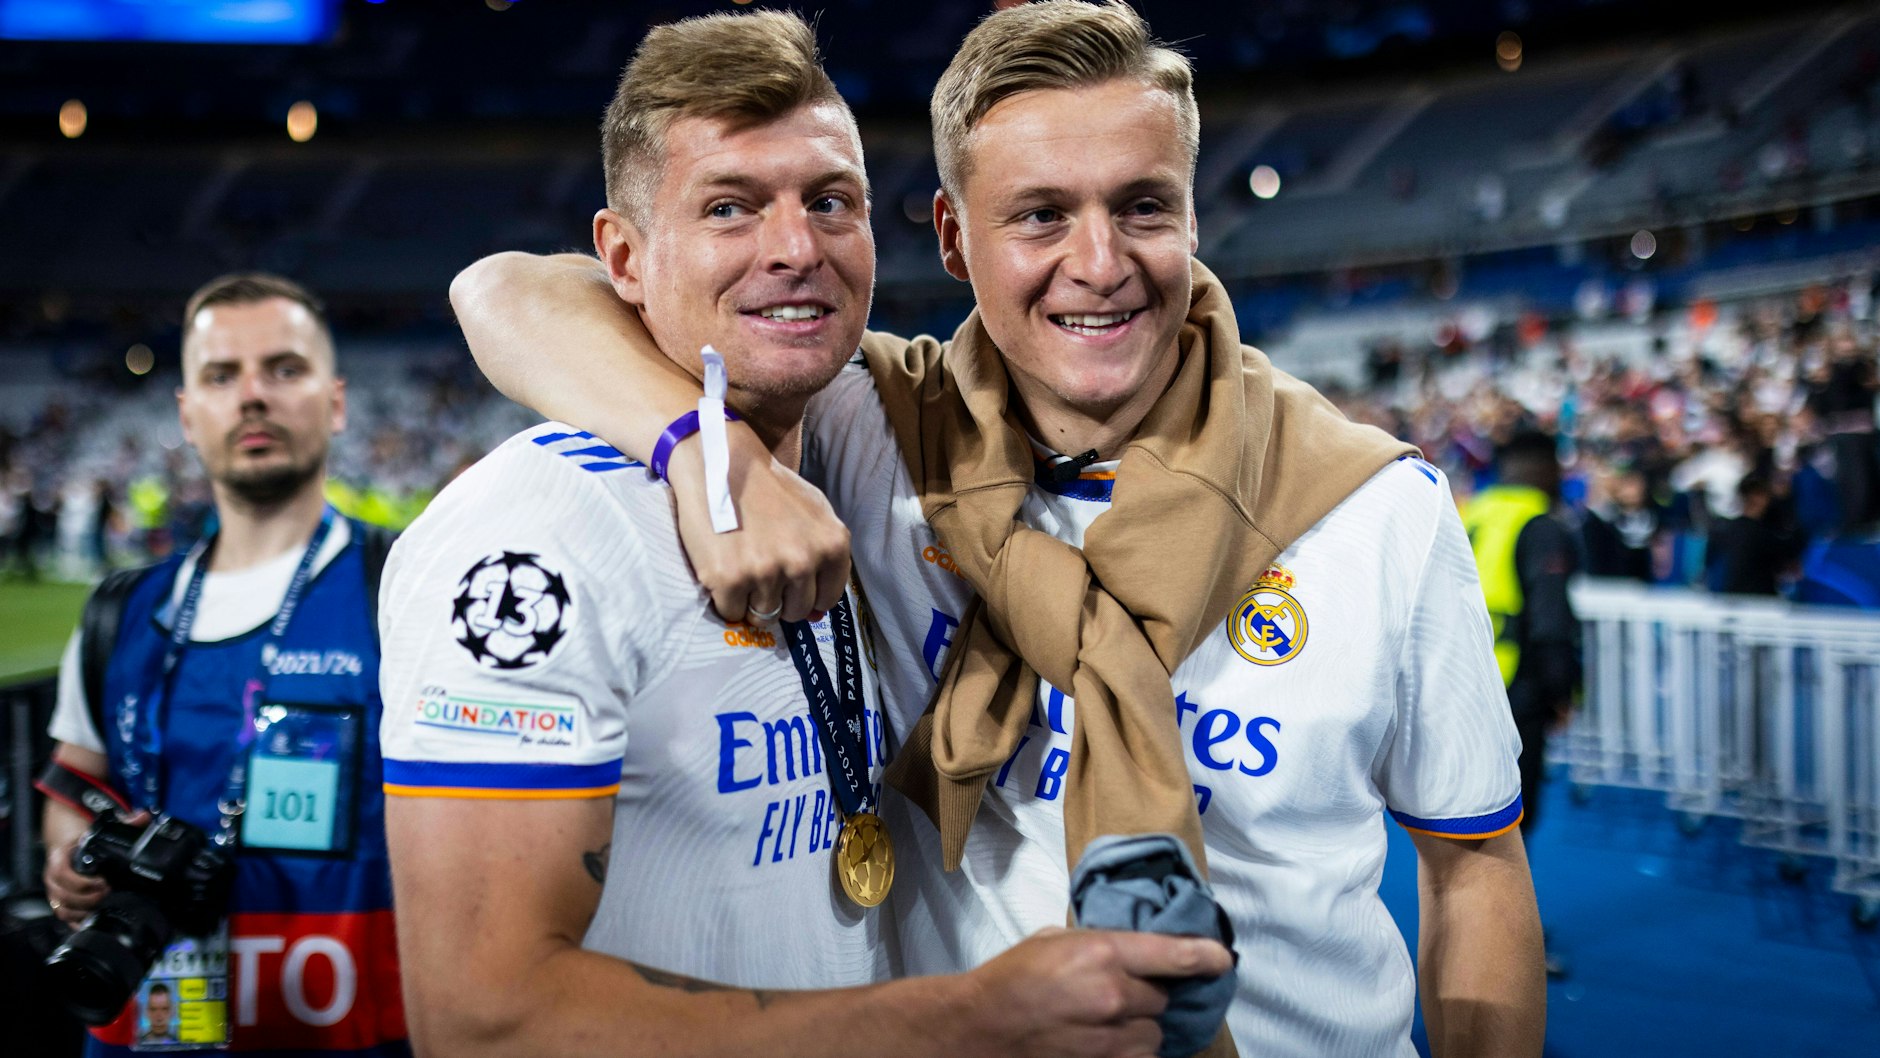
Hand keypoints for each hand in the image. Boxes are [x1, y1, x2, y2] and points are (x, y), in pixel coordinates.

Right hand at [42, 808, 147, 926]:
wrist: (67, 846)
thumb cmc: (84, 840)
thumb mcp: (99, 828)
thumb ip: (122, 822)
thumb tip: (142, 816)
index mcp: (59, 859)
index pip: (63, 874)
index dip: (82, 882)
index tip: (104, 882)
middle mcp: (53, 878)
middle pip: (63, 896)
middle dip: (87, 899)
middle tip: (108, 894)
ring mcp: (55, 893)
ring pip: (62, 909)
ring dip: (83, 911)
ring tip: (104, 906)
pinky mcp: (61, 903)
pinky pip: (65, 918)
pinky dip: (78, 921)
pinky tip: (95, 919)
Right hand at [667, 423, 850, 624]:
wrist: (720, 462)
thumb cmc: (767, 488)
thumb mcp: (813, 513)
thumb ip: (824, 558)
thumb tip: (817, 613)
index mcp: (832, 545)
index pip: (826, 599)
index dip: (805, 595)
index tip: (789, 585)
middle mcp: (803, 561)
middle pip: (795, 612)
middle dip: (778, 599)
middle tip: (760, 571)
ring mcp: (766, 571)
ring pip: (763, 616)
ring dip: (750, 600)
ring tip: (740, 566)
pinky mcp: (730, 579)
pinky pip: (732, 613)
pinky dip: (725, 600)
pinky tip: (722, 571)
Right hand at [959, 927, 1232, 1057]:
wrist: (979, 1026)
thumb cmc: (1012, 977)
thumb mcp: (1056, 940)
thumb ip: (1101, 942)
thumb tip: (1139, 949)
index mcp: (1103, 953)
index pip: (1176, 956)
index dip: (1207, 957)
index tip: (1222, 959)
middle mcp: (1114, 995)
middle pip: (1163, 998)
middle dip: (1148, 995)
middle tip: (1119, 991)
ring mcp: (1109, 1038)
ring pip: (1154, 1034)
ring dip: (1140, 1027)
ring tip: (1109, 1020)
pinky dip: (1129, 1051)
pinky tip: (1106, 1040)